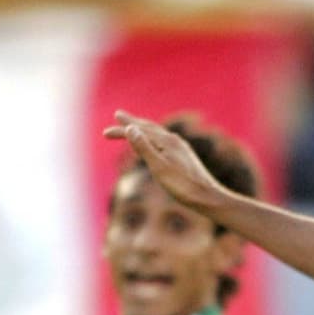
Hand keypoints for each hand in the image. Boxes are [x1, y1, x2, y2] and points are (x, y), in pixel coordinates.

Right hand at [103, 110, 224, 215]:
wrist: (208, 198)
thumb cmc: (183, 187)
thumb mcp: (159, 168)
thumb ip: (144, 148)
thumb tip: (130, 128)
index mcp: (167, 141)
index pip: (140, 130)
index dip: (122, 129)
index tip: (106, 132)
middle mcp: (174, 140)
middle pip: (149, 127)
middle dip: (132, 123)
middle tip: (117, 116)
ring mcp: (181, 148)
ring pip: (158, 133)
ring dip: (143, 129)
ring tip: (133, 128)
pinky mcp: (185, 157)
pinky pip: (164, 142)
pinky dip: (153, 139)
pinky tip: (155, 145)